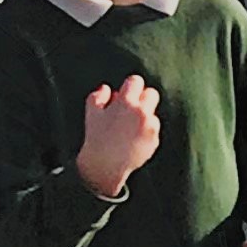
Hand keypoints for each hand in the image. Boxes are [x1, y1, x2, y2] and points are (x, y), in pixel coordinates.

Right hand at [75, 75, 160, 198]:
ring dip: (144, 117)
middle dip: (143, 97)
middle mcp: (141, 112)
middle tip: (132, 107)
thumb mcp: (91, 113)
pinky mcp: (154, 140)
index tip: (126, 93)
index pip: (136, 81)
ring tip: (128, 129)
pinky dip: (146, 132)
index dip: (130, 86)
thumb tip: (107, 88)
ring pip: (153, 113)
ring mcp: (150, 127)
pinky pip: (153, 130)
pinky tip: (133, 140)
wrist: (105, 165)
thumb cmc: (96, 137)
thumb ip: (98, 96)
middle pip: (151, 93)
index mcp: (126, 102)